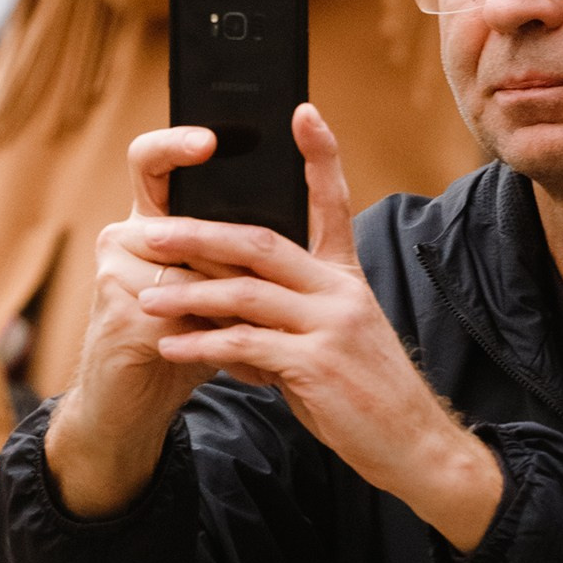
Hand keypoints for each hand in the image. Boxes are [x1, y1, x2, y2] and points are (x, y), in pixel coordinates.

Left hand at [55, 106, 505, 549]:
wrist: (418, 450)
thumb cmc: (370, 401)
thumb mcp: (338, 348)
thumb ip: (288, 326)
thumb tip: (231, 328)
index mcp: (347, 280)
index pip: (332, 204)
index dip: (320, 157)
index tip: (302, 111)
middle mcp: (341, 293)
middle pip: (260, 243)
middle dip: (198, 234)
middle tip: (149, 232)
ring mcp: (331, 327)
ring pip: (245, 292)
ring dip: (188, 294)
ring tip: (145, 297)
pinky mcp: (318, 366)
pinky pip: (245, 346)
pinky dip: (202, 346)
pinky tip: (171, 348)